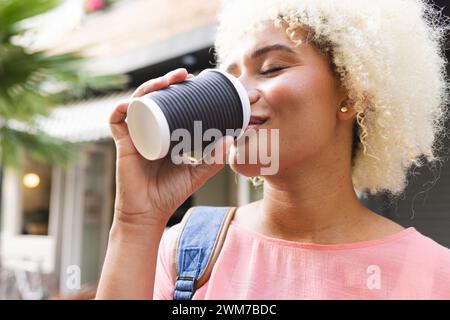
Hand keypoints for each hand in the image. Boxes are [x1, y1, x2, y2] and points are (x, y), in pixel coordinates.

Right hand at [109, 68, 232, 226]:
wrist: (149, 213)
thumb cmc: (171, 193)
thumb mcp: (197, 173)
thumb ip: (214, 159)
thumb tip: (232, 138)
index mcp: (165, 133)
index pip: (171, 104)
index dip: (180, 89)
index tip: (197, 81)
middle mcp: (149, 129)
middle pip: (155, 98)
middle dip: (167, 81)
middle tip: (186, 75)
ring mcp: (135, 134)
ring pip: (138, 102)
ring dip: (150, 87)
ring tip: (168, 81)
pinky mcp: (123, 144)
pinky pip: (116, 120)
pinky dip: (121, 108)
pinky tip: (134, 102)